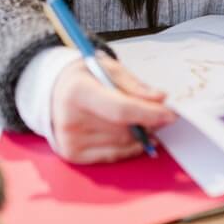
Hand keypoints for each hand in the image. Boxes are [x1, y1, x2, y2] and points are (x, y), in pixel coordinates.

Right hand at [48, 56, 176, 162]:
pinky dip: (129, 147)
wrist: (53, 90)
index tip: (171, 114)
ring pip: (121, 143)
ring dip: (140, 134)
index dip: (148, 114)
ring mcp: (69, 141)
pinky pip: (113, 155)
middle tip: (162, 114)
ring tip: (146, 121)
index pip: (120, 109)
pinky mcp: (73, 155)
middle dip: (148, 122)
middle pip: (123, 129)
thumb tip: (160, 99)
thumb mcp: (108, 68)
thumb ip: (134, 85)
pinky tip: (136, 136)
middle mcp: (69, 119)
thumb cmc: (85, 76)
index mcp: (77, 91)